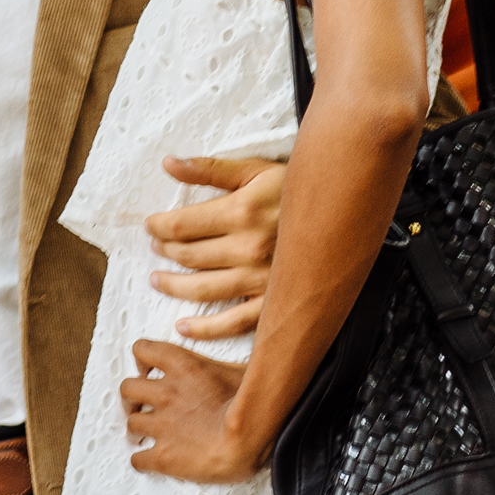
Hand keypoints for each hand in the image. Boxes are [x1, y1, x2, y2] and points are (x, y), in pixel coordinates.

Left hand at [119, 338, 265, 481]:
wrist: (250, 438)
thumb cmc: (253, 403)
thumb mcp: (240, 369)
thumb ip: (224, 365)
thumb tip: (231, 365)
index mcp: (182, 367)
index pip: (143, 350)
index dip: (142, 361)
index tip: (147, 370)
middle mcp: (166, 393)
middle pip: (128, 389)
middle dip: (132, 398)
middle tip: (140, 405)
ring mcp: (161, 425)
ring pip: (131, 423)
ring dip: (136, 429)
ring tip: (142, 435)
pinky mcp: (163, 456)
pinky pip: (137, 459)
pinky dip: (141, 460)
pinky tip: (149, 461)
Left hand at [144, 155, 282, 341]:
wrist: (344, 211)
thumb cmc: (297, 187)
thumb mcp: (255, 170)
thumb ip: (209, 170)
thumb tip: (168, 164)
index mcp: (242, 212)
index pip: (182, 226)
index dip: (159, 227)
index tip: (151, 226)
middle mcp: (249, 248)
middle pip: (189, 256)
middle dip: (165, 252)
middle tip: (156, 249)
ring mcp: (262, 279)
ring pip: (204, 289)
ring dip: (174, 287)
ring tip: (158, 280)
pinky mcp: (274, 301)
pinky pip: (234, 323)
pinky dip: (206, 329)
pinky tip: (184, 327)